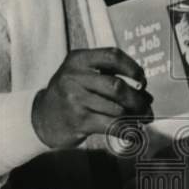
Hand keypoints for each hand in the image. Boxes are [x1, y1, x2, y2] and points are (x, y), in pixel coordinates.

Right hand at [31, 47, 152, 148]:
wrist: (42, 118)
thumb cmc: (69, 95)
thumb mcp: (81, 75)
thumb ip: (108, 76)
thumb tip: (145, 93)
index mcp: (78, 59)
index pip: (112, 56)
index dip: (132, 68)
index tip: (142, 80)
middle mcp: (74, 77)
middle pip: (117, 86)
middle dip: (137, 98)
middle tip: (146, 106)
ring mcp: (75, 99)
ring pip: (116, 108)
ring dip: (134, 116)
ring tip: (140, 119)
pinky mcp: (79, 120)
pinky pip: (111, 125)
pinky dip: (126, 130)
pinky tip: (132, 132)